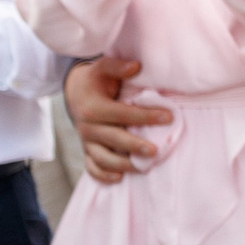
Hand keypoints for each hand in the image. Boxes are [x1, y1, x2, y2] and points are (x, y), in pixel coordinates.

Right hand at [64, 57, 173, 182]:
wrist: (75, 92)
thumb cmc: (96, 80)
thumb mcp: (102, 68)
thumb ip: (117, 66)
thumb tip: (136, 66)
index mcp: (93, 107)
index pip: (122, 113)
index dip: (145, 115)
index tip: (169, 117)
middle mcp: (87, 126)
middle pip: (113, 138)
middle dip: (134, 146)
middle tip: (156, 151)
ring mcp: (86, 141)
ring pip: (102, 158)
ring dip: (122, 164)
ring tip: (144, 167)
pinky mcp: (87, 150)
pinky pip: (92, 167)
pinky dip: (102, 175)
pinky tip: (119, 178)